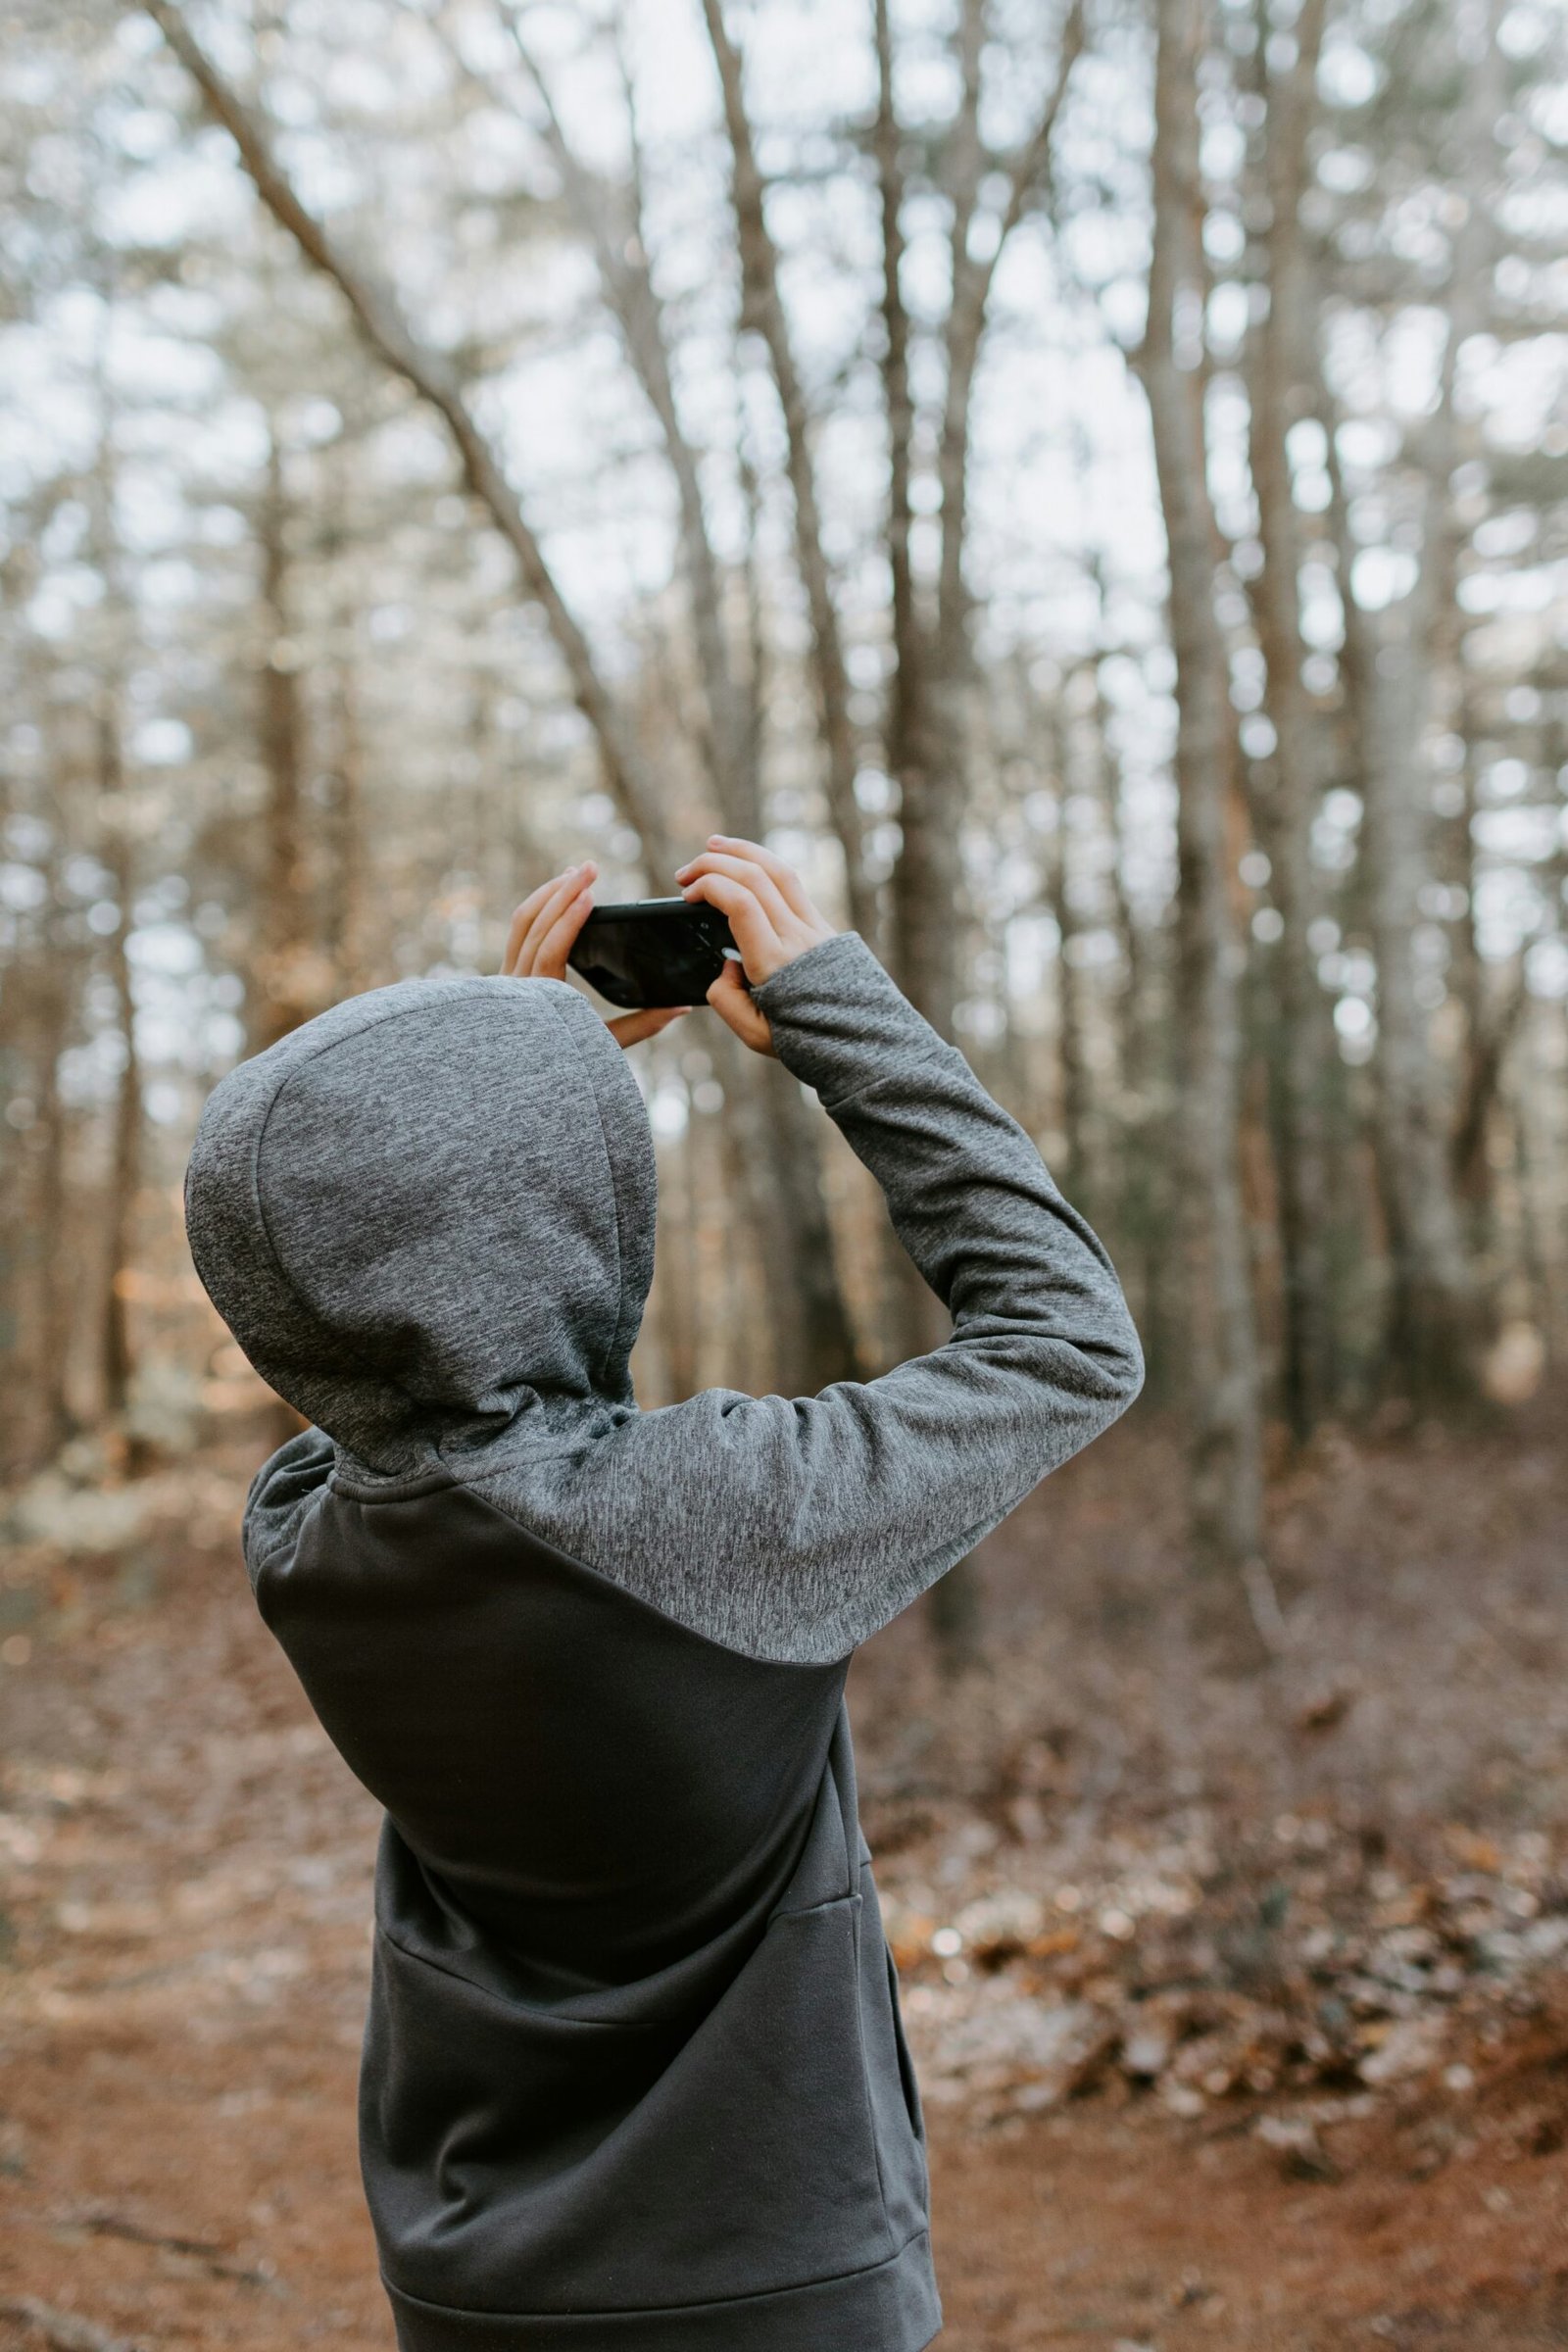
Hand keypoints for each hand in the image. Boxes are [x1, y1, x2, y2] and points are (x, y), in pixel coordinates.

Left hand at [500, 861, 688, 1048]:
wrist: (515, 1077)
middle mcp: (518, 985)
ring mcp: (507, 977)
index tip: (590, 895)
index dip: (569, 920)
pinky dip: (538, 907)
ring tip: (575, 874)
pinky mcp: (505, 972)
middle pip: (534, 927)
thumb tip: (681, 1007)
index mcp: (541, 1002)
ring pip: (522, 923)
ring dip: (548, 893)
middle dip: (563, 892)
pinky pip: (519, 930)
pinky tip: (556, 895)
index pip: (550, 951)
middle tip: (590, 869)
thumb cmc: (562, 1064)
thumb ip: (639, 1026)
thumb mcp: (602, 1047)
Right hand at [674, 836, 837, 1056]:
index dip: (710, 887)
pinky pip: (791, 883)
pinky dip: (763, 865)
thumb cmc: (805, 1041)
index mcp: (775, 964)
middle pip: (756, 876)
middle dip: (714, 863)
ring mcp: (814, 927)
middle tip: (685, 874)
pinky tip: (747, 866)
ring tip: (714, 846)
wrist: (861, 1041)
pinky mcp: (822, 925)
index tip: (688, 896)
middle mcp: (797, 937)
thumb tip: (726, 967)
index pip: (742, 903)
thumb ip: (726, 1000)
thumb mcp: (754, 1035)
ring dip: (742, 852)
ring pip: (778, 870)